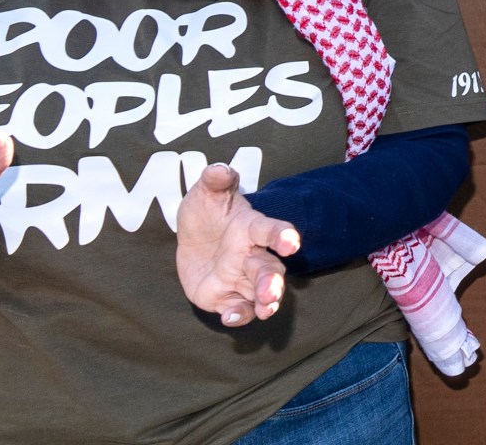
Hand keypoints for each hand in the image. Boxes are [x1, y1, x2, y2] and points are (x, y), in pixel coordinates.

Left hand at [176, 163, 300, 327]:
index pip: (269, 231)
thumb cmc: (207, 211)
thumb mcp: (207, 192)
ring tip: (266, 309)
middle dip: (271, 281)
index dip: (282, 236)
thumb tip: (220, 169)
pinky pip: (237, 308)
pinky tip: (230, 317)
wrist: (194, 238)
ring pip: (259, 293)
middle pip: (268, 269)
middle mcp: (250, 255)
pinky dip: (238, 314)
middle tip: (271, 292)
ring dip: (265, 302)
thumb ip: (215, 180)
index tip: (292, 242)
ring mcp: (240, 278)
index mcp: (250, 228)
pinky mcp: (226, 296)